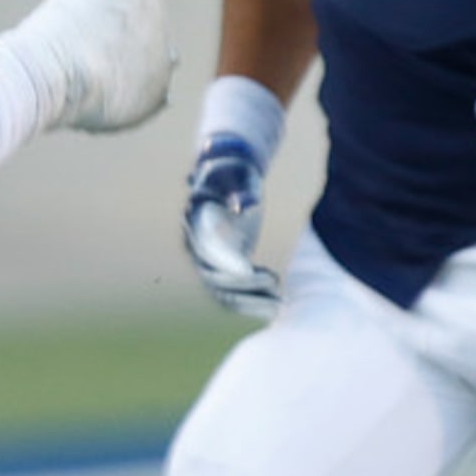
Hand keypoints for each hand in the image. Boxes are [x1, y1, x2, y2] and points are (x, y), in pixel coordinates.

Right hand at [183, 135, 282, 319]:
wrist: (228, 175)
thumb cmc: (236, 171)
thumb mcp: (240, 174)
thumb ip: (242, 190)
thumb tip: (243, 206)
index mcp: (197, 220)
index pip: (208, 248)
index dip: (226, 262)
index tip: (249, 272)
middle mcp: (196, 244)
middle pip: (214, 275)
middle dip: (244, 285)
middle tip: (275, 284)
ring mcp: (207, 259)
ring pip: (223, 291)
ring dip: (251, 300)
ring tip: (279, 302)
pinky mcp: (222, 267)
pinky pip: (232, 293)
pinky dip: (252, 302)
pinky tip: (275, 304)